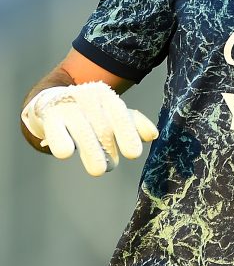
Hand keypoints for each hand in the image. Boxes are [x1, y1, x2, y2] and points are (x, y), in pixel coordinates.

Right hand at [21, 82, 158, 175]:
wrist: (53, 100)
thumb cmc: (90, 111)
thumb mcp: (112, 113)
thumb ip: (134, 123)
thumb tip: (153, 135)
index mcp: (107, 95)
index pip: (120, 114)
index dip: (127, 133)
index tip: (134, 154)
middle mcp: (88, 97)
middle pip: (102, 126)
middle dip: (109, 148)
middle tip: (111, 166)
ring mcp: (68, 106)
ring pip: (83, 131)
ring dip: (92, 151)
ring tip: (99, 170)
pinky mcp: (48, 116)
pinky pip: (56, 132)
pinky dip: (62, 142)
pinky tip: (66, 152)